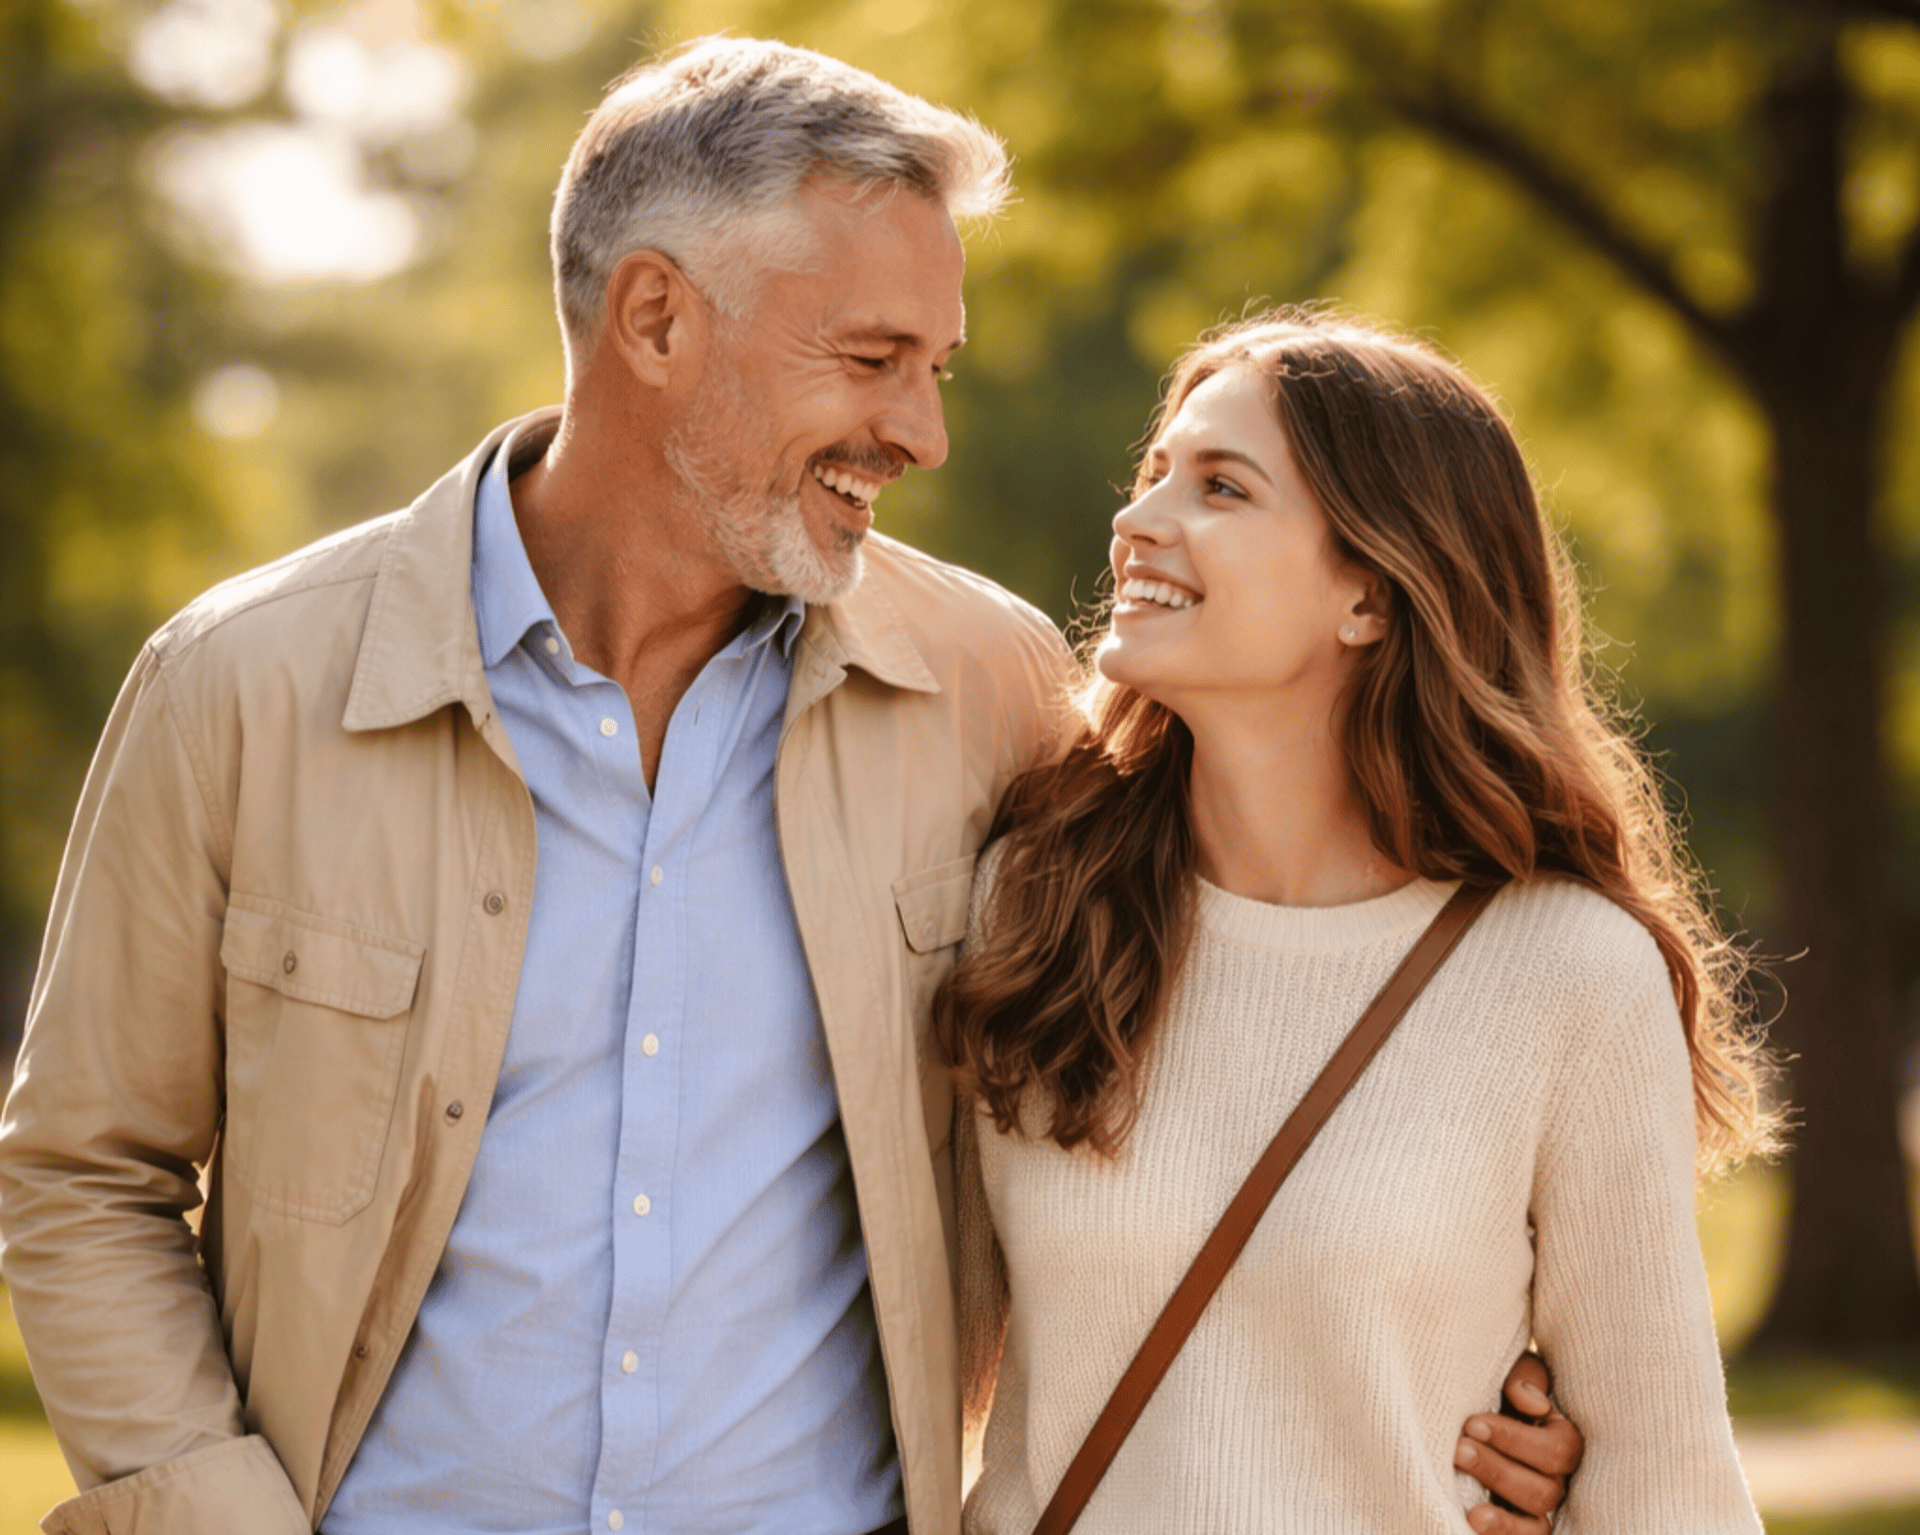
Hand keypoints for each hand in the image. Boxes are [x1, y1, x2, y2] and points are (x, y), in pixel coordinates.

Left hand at [1454, 1352, 1584, 1532]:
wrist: (1463, 1415)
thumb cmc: (1491, 1387)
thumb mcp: (1509, 1369)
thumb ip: (1525, 1376)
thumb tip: (1532, 1404)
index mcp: (1561, 1440)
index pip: (1558, 1449)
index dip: (1515, 1439)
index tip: (1472, 1423)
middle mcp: (1555, 1480)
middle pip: (1544, 1491)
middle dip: (1497, 1470)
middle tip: (1458, 1450)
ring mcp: (1536, 1511)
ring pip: (1536, 1526)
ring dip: (1502, 1518)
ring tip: (1470, 1508)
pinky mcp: (1515, 1528)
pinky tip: (1470, 1524)